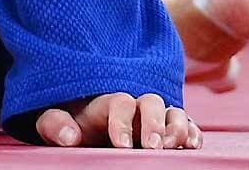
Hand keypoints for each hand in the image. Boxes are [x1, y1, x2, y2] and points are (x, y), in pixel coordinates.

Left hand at [35, 92, 201, 149]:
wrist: (85, 130)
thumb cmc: (71, 127)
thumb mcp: (56, 125)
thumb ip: (55, 124)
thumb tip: (69, 136)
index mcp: (107, 103)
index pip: (120, 103)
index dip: (123, 122)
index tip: (121, 145)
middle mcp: (134, 106)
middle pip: (151, 102)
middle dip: (155, 123)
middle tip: (154, 147)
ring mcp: (154, 117)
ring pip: (174, 112)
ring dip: (177, 127)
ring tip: (175, 146)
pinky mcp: (168, 130)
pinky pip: (188, 125)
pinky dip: (193, 132)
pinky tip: (192, 145)